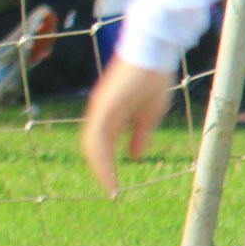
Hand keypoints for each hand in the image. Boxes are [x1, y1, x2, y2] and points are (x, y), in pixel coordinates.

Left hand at [79, 57, 174, 197]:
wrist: (152, 55)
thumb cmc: (151, 80)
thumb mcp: (148, 115)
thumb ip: (139, 135)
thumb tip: (133, 155)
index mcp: (110, 116)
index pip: (101, 145)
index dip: (106, 165)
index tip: (114, 185)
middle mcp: (100, 114)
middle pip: (92, 148)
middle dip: (100, 170)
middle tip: (110, 190)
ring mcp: (99, 110)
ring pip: (92, 146)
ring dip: (99, 168)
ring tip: (109, 187)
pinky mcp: (104, 106)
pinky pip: (97, 137)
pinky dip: (101, 157)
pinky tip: (108, 171)